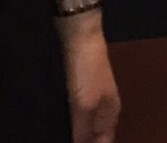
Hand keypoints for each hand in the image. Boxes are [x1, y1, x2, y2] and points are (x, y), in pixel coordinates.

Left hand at [61, 20, 119, 142]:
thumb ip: (82, 131)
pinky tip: (56, 120)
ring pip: (85, 123)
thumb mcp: (84, 105)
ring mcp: (93, 95)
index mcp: (111, 113)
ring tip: (55, 134)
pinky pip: (76, 111)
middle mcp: (105, 106)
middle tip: (60, 141)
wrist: (80, 34)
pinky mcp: (80, 85)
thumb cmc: (86, 72)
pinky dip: (68, 119)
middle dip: (83, 141)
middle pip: (96, 134)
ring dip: (74, 131)